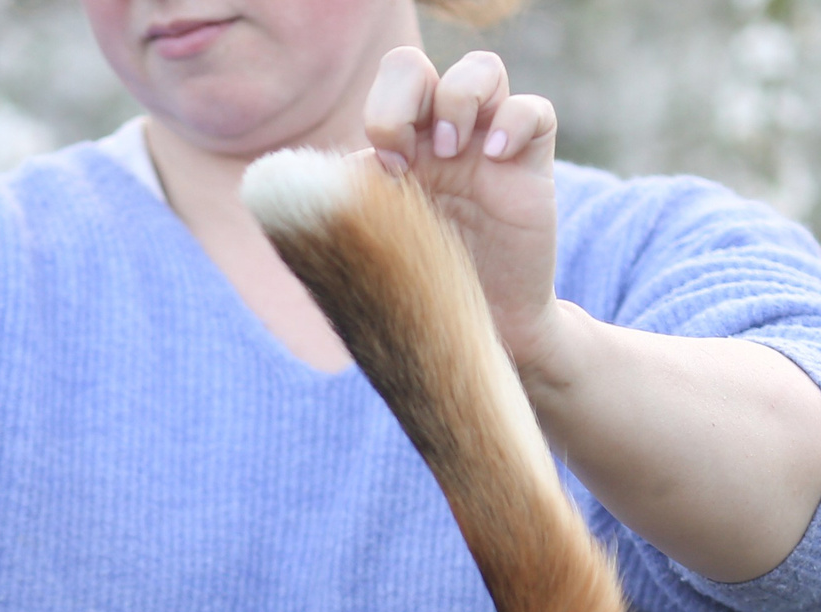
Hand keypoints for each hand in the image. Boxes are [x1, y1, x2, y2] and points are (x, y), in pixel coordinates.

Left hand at [361, 48, 564, 379]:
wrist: (481, 334)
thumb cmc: (421, 293)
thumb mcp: (374, 250)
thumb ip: (343, 211)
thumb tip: (284, 183)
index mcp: (397, 153)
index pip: (383, 90)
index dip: (381, 112)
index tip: (384, 171)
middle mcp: (438, 141)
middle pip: (416, 68)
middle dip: (403, 97)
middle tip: (408, 153)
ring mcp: (486, 148)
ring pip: (482, 70)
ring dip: (460, 98)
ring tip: (451, 151)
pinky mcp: (530, 168)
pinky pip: (536, 111)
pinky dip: (517, 119)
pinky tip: (497, 156)